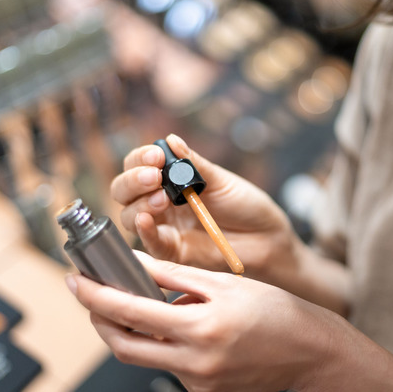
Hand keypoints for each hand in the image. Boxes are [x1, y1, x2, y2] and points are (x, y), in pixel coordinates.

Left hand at [66, 252, 350, 391]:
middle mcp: (195, 363)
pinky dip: (162, 344)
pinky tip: (177, 326)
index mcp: (201, 328)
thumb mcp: (225, 283)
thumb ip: (175, 275)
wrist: (311, 354)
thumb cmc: (276, 312)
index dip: (95, 296)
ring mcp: (198, 383)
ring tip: (145, 303)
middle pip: (124, 346)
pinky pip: (168, 366)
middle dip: (100, 320)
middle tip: (93, 295)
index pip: (130, 313)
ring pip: (145, 356)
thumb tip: (136, 263)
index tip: (76, 281)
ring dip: (133, 331)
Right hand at [110, 134, 298, 280]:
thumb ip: (194, 164)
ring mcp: (164, 227)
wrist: (267, 238)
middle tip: (154, 176)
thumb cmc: (245, 205)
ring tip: (162, 199)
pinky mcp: (172, 252)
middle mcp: (160, 203)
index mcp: (170, 180)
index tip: (156, 156)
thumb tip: (171, 140)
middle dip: (134, 180)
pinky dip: (143, 231)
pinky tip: (147, 219)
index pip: (138, 165)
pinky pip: (149, 243)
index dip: (140, 158)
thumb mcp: (221, 180)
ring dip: (139, 204)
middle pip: (124, 190)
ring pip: (129, 216)